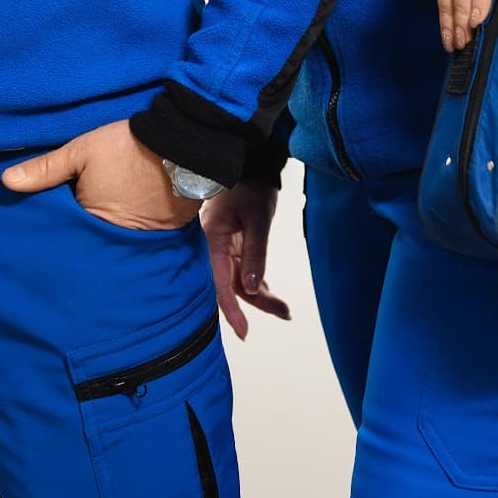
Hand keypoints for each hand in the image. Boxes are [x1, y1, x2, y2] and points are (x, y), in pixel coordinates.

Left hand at [1, 120, 200, 230]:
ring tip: (90, 220)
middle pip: (85, 239)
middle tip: (64, 222)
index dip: (53, 224)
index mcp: (89, 222)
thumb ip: (45, 169)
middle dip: (75, 232)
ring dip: (100, 231)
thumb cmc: (129, 147)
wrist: (183, 146)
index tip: (42, 219)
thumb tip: (6, 182)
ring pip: (108, 238)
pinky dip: (124, 228)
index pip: (62, 232)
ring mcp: (137, 237)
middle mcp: (112, 237)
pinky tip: (120, 215)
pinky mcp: (159, 232)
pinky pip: (132, 236)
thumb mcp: (81, 151)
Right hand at [203, 184, 291, 337]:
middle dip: (255, 304)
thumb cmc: (251, 188)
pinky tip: (272, 296)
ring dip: (260, 296)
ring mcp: (222, 248)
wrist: (250, 165)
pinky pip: (242, 272)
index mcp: (212, 240)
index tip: (244, 332)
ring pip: (238, 281)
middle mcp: (213, 248)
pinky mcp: (231, 246)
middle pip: (231, 286)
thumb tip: (254, 288)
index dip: (232, 310)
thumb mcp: (257, 219)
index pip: (220, 284)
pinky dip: (257, 284)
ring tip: (284, 310)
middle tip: (284, 313)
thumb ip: (255, 254)